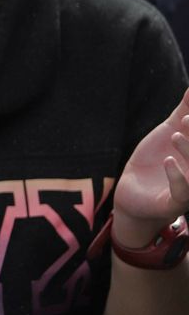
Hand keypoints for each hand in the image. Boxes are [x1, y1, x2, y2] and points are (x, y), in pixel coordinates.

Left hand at [113, 90, 188, 247]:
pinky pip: (183, 193)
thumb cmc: (155, 159)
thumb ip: (183, 111)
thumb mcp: (168, 131)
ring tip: (175, 135)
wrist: (132, 192)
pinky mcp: (174, 202)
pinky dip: (177, 176)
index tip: (188, 114)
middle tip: (187, 119)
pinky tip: (168, 162)